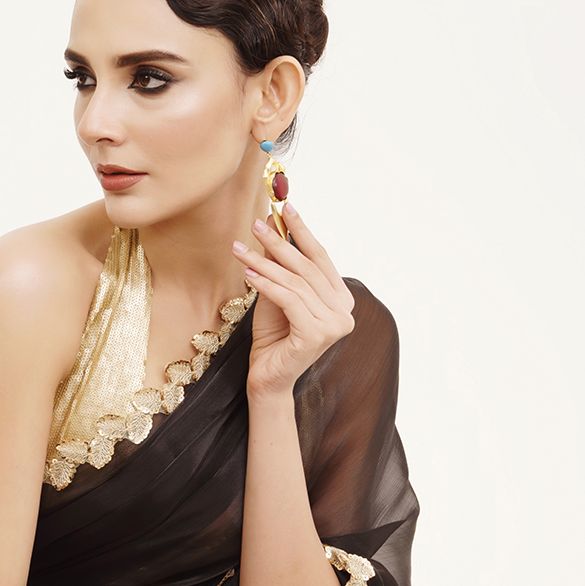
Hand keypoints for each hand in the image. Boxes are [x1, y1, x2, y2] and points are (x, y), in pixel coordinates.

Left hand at [232, 201, 354, 400]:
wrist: (267, 377)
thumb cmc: (273, 337)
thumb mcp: (276, 293)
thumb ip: (279, 264)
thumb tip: (272, 223)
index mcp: (341, 300)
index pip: (321, 258)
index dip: (302, 231)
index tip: (284, 207)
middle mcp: (344, 312)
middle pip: (307, 268)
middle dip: (279, 243)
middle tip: (254, 225)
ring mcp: (334, 325)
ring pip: (296, 283)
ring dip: (265, 263)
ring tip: (240, 250)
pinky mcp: (317, 335)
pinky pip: (289, 300)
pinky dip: (267, 284)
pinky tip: (248, 273)